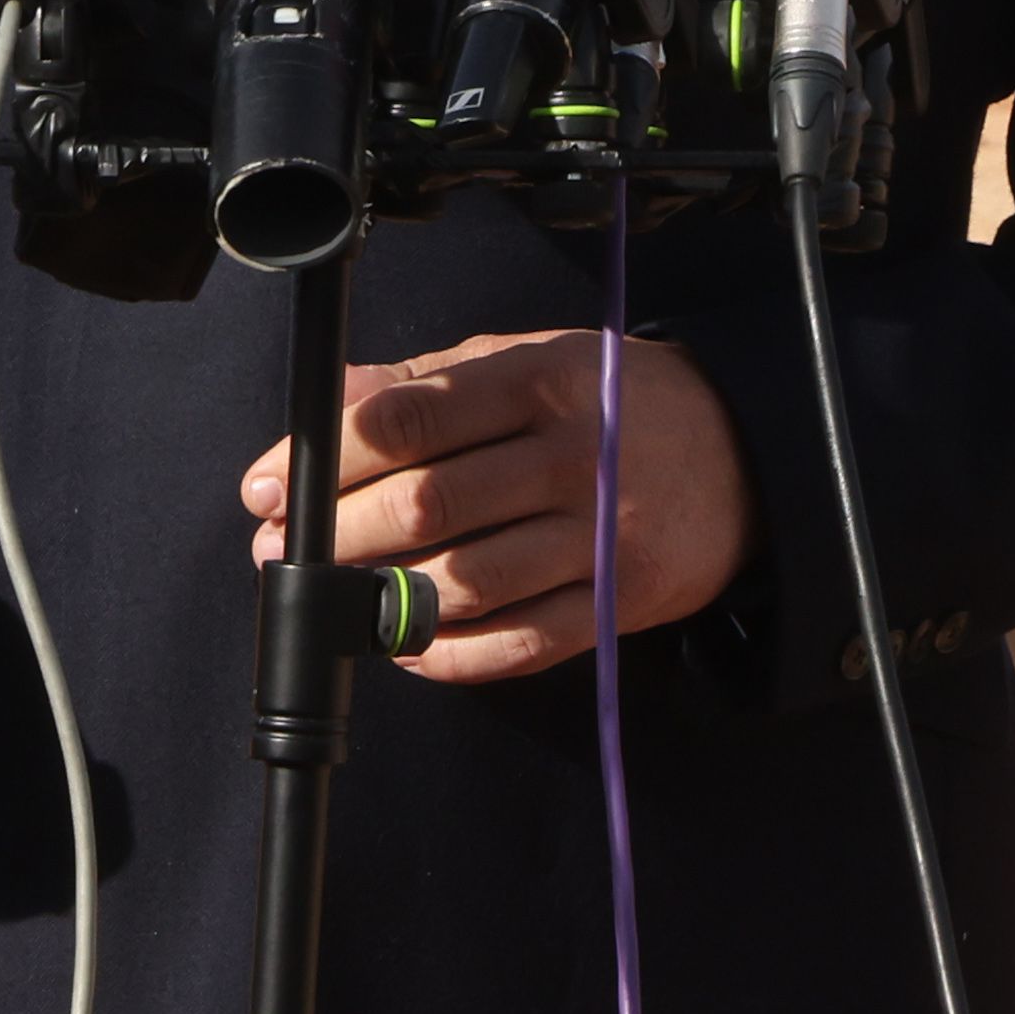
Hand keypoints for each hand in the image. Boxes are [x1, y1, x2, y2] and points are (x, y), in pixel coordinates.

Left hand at [237, 330, 747, 686]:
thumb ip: (426, 381)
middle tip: (281, 550)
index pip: (412, 416)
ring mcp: (602, 538)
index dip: (327, 458)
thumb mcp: (528, 360)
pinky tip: (405, 643)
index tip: (270, 484)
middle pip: (431, 504)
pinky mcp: (620, 605)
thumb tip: (332, 406)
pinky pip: (519, 644)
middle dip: (336, 535)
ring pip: (468, 583)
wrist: (744, 455)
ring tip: (333, 598)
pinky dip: (450, 653)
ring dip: (380, 600)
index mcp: (542, 381)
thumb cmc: (612, 403)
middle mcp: (575, 458)